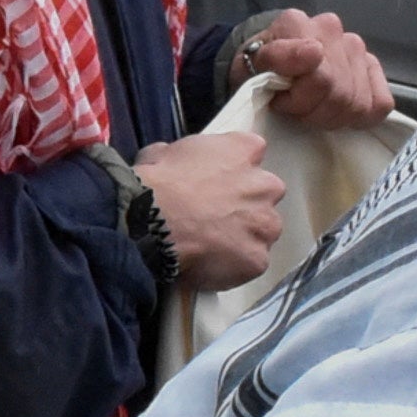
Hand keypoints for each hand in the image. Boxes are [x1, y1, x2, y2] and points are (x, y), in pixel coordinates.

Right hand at [135, 125, 288, 291]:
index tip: (215, 179)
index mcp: (243, 150)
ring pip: (263, 231)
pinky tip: (210, 264)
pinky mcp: (257, 259)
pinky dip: (234, 266)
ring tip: (211, 245)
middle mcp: (265, 185)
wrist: (151, 225)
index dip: (232, 168)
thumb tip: (170, 162)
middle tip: (214, 214)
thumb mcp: (161, 152)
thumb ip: (183, 157)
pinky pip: (250, 263)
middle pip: (265, 193)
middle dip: (245, 203)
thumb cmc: (155, 184)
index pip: (251, 151)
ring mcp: (265, 225)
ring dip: (245, 236)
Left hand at [237, 6, 396, 130]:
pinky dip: (361, 115)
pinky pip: (380, 102)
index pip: (320, 80)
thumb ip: (277, 58)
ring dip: (334, 116)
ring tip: (313, 108)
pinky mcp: (371, 64)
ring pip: (359, 103)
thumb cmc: (258, 71)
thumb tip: (314, 53)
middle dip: (315, 112)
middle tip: (296, 110)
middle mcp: (331, 28)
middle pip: (340, 95)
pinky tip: (338, 109)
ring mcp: (355, 46)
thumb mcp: (250, 68)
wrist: (266, 66)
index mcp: (298, 25)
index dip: (299, 102)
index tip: (280, 101)